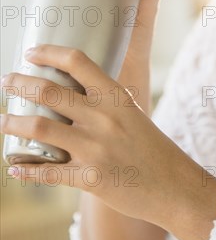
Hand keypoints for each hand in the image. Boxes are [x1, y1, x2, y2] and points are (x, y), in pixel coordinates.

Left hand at [0, 44, 215, 239]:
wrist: (175, 187)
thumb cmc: (153, 149)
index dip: (49, 52)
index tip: (31, 53)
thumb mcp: (133, 115)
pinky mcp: (90, 179)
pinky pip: (47, 173)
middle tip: (6, 81)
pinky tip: (14, 167)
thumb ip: (105, 105)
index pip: (78, 61)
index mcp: (116, 97)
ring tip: (3, 121)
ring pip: (39, 129)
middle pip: (49, 92)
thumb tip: (73, 97)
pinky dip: (25, 170)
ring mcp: (95, 149)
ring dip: (12, 123)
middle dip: (19, 84)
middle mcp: (104, 118)